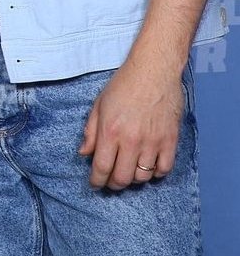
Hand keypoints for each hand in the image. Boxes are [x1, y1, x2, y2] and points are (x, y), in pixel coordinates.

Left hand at [78, 60, 182, 189]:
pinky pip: (164, 169)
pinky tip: (148, 167)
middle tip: (110, 181)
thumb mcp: (99, 104)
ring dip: (133, 179)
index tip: (95, 184)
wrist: (153, 72)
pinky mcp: (170, 141)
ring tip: (128, 171)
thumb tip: (84, 153)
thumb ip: (91, 131)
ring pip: (143, 177)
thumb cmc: (123, 85)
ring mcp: (153, 142)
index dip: (97, 181)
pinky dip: (155, 173)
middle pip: (123, 178)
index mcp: (111, 130)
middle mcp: (132, 140)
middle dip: (113, 184)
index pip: (102, 167)